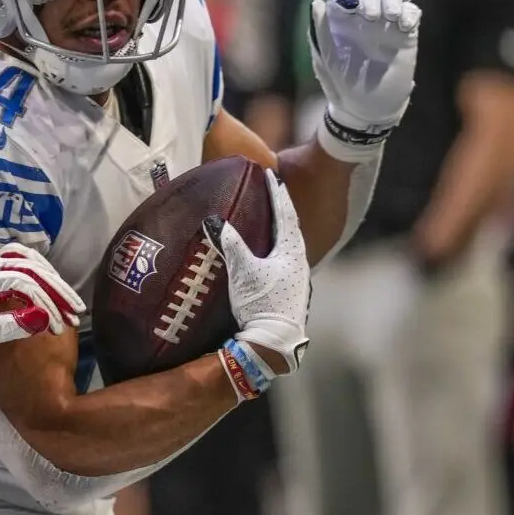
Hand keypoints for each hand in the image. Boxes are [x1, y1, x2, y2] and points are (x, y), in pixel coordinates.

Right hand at [203, 170, 309, 373]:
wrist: (275, 341)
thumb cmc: (262, 303)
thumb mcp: (243, 270)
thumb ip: (230, 243)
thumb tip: (214, 219)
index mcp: (292, 251)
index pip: (284, 213)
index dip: (277, 192)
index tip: (270, 173)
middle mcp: (299, 262)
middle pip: (291, 227)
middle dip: (282, 209)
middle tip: (273, 192)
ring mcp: (297, 278)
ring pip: (290, 245)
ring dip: (280, 230)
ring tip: (269, 220)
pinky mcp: (291, 292)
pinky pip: (285, 261)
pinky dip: (276, 250)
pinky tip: (268, 255)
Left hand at [310, 0, 420, 161]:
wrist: (368, 108)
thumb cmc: (342, 85)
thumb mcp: (326, 60)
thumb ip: (321, 32)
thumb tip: (318, 3)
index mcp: (341, 23)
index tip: (350, 9)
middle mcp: (363, 19)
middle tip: (371, 16)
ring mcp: (385, 25)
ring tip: (390, 19)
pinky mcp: (406, 35)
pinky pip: (412, 11)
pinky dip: (410, 12)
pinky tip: (405, 27)